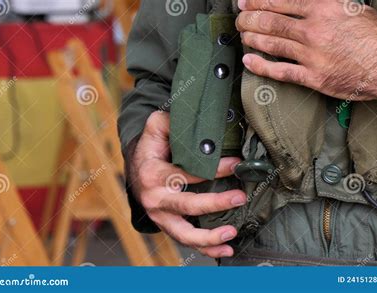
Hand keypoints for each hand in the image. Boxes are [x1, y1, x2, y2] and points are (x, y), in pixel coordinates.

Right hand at [129, 111, 245, 257]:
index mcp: (153, 174)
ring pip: (185, 234)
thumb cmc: (151, 148)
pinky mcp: (168, 226)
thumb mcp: (155, 127)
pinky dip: (206, 249)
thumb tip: (195, 120)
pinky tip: (225, 250)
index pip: (187, 173)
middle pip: (187, 206)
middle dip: (216, 203)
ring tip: (231, 233)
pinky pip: (187, 242)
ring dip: (209, 237)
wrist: (136, 169)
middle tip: (240, 197)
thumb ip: (171, 121)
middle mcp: (155, 199)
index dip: (214, 170)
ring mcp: (161, 216)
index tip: (236, 164)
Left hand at [236, 0, 376, 102]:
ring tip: (242, 34)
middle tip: (240, 17)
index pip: (282, 0)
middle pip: (272, 21)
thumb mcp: (354, 7)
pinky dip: (262, 66)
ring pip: (273, 44)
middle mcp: (315, 30)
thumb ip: (325, 3)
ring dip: (253, 38)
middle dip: (250, 18)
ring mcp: (312, 55)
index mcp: (325, 8)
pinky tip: (249, 60)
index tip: (246, 1)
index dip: (258, 0)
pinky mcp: (313, 77)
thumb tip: (302, 3)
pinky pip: (281, 71)